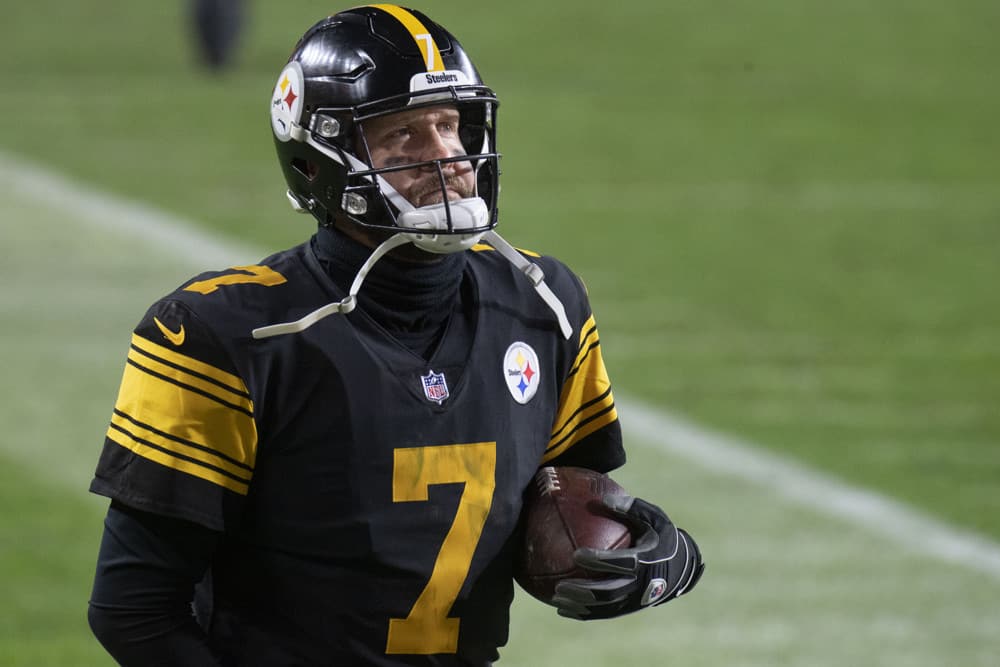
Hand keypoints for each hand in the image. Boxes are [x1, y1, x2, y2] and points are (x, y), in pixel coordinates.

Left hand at [551, 495, 703, 619]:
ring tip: (556, 599)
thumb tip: (603, 498)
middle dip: (584, 590)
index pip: (621, 563)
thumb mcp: (654, 517)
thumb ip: (631, 508)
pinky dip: (583, 614)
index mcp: (647, 560)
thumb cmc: (662, 536)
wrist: (681, 566)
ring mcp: (635, 599)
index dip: (599, 560)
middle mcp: (641, 584)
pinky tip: (562, 609)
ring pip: (605, 607)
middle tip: (560, 585)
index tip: (577, 554)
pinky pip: (604, 613)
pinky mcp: (630, 608)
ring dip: (579, 605)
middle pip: (609, 592)